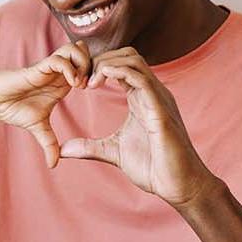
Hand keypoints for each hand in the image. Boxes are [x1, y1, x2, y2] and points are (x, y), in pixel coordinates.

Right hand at [0, 42, 91, 166]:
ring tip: (80, 84)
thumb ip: (49, 143)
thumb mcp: (38, 128)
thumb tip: (54, 165)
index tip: (95, 91)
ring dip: (83, 64)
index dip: (96, 74)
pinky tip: (71, 84)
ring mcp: (49, 68)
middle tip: (92, 85)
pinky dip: (69, 69)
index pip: (88, 65)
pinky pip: (59, 60)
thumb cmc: (12, 107)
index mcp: (62, 82)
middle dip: (94, 66)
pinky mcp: (38, 67)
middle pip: (86, 51)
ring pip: (75, 49)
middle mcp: (59, 72)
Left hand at [60, 48, 219, 206]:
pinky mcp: (161, 111)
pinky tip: (102, 79)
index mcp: (142, 99)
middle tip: (82, 79)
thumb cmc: (153, 167)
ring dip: (108, 64)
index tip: (79, 83)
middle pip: (128, 56)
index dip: (98, 66)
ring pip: (135, 62)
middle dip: (101, 60)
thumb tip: (63, 150)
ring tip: (90, 82)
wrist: (178, 185)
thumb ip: (89, 147)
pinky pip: (143, 80)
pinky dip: (121, 73)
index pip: (122, 66)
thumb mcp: (113, 153)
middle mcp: (152, 94)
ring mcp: (158, 99)